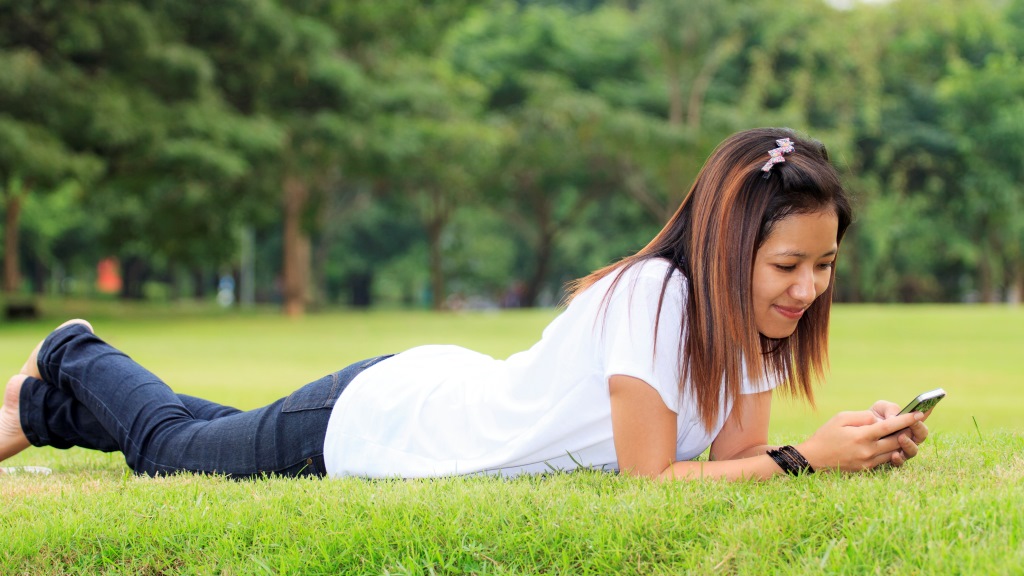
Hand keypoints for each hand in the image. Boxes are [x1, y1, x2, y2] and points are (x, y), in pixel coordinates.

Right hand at [796, 410, 924, 471]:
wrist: (814, 459)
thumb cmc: (826, 435)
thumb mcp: (841, 418)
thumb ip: (863, 417)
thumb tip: (880, 420)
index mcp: (862, 436)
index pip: (890, 427)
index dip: (907, 419)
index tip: (920, 413)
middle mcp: (868, 451)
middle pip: (898, 441)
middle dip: (909, 431)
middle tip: (917, 423)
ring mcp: (869, 462)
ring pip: (895, 452)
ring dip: (902, 442)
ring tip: (906, 432)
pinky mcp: (867, 469)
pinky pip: (886, 459)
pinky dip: (892, 451)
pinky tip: (892, 444)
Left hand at [869, 400, 930, 466]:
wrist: (857, 429)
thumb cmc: (872, 416)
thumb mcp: (880, 408)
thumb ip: (890, 409)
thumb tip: (894, 418)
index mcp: (909, 423)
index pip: (922, 418)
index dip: (928, 412)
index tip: (924, 409)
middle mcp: (909, 437)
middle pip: (921, 435)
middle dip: (918, 429)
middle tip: (912, 423)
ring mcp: (902, 449)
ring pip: (912, 450)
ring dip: (909, 444)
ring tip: (901, 437)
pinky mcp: (892, 459)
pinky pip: (900, 462)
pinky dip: (899, 458)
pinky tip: (894, 454)